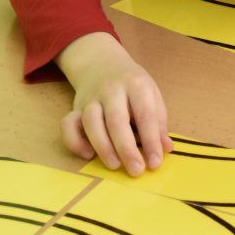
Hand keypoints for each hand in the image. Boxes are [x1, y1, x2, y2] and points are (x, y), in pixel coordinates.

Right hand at [56, 32, 171, 174]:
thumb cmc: (133, 85)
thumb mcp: (151, 95)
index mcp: (136, 84)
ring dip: (102, 146)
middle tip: (136, 171)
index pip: (145, 114)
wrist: (102, 63)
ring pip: (91, 122)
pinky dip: (75, 141)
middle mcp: (111, 90)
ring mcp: (91, 98)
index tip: (155, 163)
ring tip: (114, 166)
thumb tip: (166, 148)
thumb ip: (159, 121)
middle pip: (116, 120)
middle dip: (126, 148)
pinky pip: (68, 124)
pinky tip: (88, 155)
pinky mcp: (75, 107)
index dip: (151, 140)